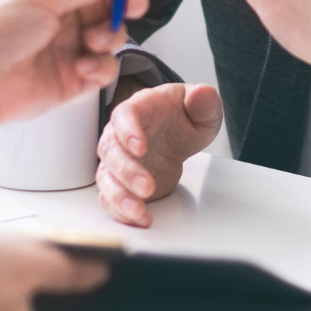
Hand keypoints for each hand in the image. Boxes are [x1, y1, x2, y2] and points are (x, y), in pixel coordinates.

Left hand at [0, 0, 172, 177]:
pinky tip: (84, 68)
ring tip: (94, 41)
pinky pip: (106, 67)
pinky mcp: (75, 77)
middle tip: (131, 3)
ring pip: (116, 33)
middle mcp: (65, 12)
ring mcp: (72, 44)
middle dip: (129, 0)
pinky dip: (101, 67)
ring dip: (112, 36)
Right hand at [96, 82, 223, 226]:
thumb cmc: (184, 116)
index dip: (129, 131)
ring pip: (106, 177)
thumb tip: (201, 93)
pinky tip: (141, 217)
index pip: (125, 115)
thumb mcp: (203, 107)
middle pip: (110, 150)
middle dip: (126, 171)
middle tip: (147, 187)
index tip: (140, 147)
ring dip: (119, 195)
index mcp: (139, 109)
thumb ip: (204, 101)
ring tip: (139, 210)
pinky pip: (111, 197)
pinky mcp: (120, 183)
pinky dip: (122, 211)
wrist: (178, 134)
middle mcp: (120, 134)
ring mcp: (117, 160)